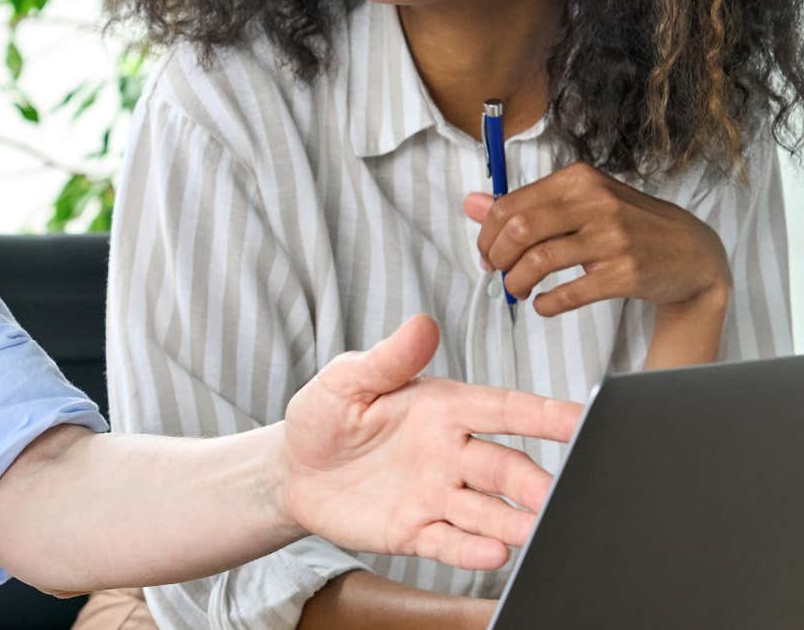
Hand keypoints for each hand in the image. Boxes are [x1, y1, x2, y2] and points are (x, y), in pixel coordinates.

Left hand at [280, 315, 582, 570]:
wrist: (292, 469)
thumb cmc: (324, 415)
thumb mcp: (346, 380)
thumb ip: (387, 358)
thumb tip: (423, 323)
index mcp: (443, 408)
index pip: (503, 409)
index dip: (543, 414)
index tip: (582, 419)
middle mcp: (451, 453)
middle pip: (506, 468)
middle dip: (535, 482)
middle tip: (558, 495)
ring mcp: (437, 495)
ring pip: (488, 510)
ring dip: (515, 521)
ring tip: (536, 530)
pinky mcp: (416, 531)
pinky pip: (450, 542)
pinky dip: (471, 550)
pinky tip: (494, 553)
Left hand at [464, 162, 728, 316]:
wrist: (693, 251)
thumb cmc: (627, 224)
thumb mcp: (580, 203)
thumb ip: (526, 204)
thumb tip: (470, 204)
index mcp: (579, 179)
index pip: (509, 205)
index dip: (487, 234)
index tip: (487, 254)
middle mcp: (596, 202)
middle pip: (518, 230)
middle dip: (497, 257)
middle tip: (498, 273)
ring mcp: (613, 237)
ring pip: (538, 260)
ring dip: (516, 282)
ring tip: (518, 290)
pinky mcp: (625, 273)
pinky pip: (568, 293)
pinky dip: (545, 304)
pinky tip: (543, 305)